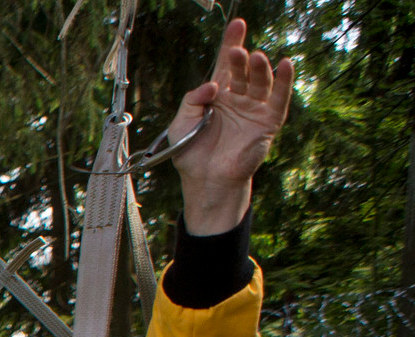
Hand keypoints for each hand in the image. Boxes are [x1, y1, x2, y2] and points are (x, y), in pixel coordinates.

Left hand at [170, 19, 293, 235]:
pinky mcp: (267, 122)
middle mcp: (238, 98)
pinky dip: (284, 82)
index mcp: (218, 95)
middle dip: (241, 58)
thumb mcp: (182, 122)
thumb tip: (213, 84)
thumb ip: (192, 100)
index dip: (231, 44)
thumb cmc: (192, 153)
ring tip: (254, 58)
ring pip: (260, 82)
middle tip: (237, 51)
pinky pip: (279, 98)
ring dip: (258, 69)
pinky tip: (285, 65)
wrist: (205, 181)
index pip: (226, 64)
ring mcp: (254, 109)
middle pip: (243, 71)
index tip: (236, 24)